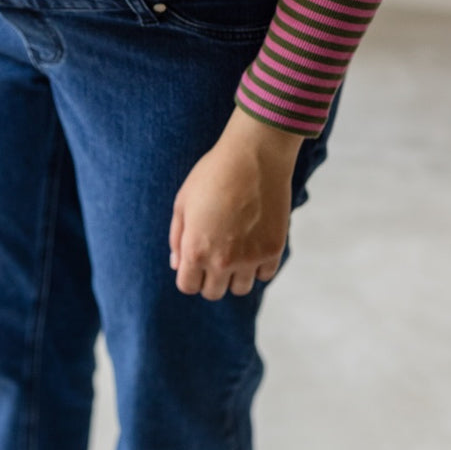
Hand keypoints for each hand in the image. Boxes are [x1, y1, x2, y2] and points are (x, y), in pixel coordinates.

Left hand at [169, 107, 305, 299]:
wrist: (254, 156)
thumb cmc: (213, 174)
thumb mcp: (183, 202)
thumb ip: (177, 238)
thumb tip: (178, 265)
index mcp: (195, 250)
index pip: (188, 286)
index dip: (189, 275)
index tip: (195, 259)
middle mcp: (222, 261)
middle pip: (213, 292)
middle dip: (210, 278)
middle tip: (215, 254)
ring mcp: (250, 258)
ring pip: (240, 289)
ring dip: (235, 275)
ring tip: (235, 250)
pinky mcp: (273, 249)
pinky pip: (264, 275)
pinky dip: (258, 266)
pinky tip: (253, 245)